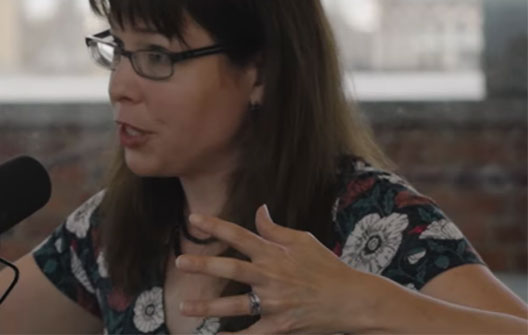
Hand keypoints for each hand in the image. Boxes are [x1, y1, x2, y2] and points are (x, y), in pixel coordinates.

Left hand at [175, 204, 369, 333]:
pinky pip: (252, 334)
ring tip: (183, 308)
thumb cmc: (328, 267)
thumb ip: (275, 229)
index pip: (239, 235)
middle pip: (231, 269)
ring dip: (207, 306)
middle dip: (203, 265)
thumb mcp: (303, 241)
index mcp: (275, 253)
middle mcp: (271, 277)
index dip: (216, 226)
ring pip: (235, 305)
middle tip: (179, 262)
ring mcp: (275, 303)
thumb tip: (258, 210)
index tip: (193, 219)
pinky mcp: (280, 326)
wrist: (353, 301)